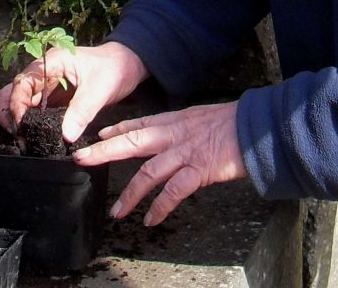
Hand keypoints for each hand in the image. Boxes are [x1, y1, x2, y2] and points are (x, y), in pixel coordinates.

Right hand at [0, 41, 148, 142]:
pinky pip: (36, 108)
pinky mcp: (54, 96)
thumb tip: (65, 136)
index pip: (23, 82)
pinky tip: (33, 135)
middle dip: (9, 112)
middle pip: (15, 89)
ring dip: (19, 118)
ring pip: (22, 100)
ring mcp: (48, 84)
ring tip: (23, 139)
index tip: (21, 125)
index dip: (17, 103)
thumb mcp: (100, 89)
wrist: (127, 64)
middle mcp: (45, 71)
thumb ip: (82, 111)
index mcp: (52, 62)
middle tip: (16, 135)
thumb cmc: (114, 69)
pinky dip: (31, 121)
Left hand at [72, 101, 245, 225]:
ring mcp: (184, 152)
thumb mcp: (201, 117)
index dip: (117, 129)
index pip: (139, 123)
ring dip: (129, 194)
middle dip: (104, 152)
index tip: (99, 135)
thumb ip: (183, 127)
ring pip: (147, 173)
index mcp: (174, 120)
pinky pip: (173, 192)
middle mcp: (173, 134)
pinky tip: (150, 220)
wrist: (255, 127)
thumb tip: (173, 134)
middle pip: (131, 143)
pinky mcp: (198, 170)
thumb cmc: (232, 123)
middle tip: (81, 159)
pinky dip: (159, 207)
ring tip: (116, 212)